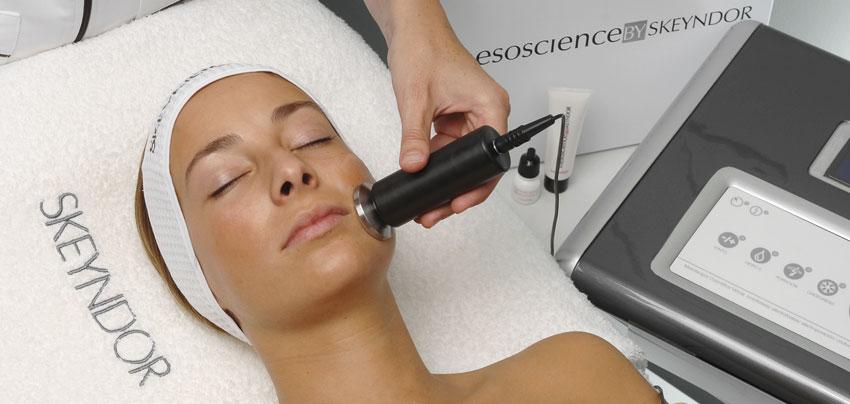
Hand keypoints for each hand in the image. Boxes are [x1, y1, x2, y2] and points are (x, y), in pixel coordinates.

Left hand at [387, 22, 509, 227]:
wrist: (412, 30)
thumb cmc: (425, 48)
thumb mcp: (416, 98)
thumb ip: (414, 137)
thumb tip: (414, 166)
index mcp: (491, 106)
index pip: (492, 157)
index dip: (476, 185)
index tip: (458, 202)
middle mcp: (486, 113)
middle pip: (479, 165)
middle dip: (457, 190)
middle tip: (437, 211)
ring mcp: (471, 117)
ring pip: (462, 160)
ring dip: (445, 180)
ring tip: (427, 202)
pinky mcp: (455, 119)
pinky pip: (450, 149)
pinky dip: (437, 164)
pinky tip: (424, 177)